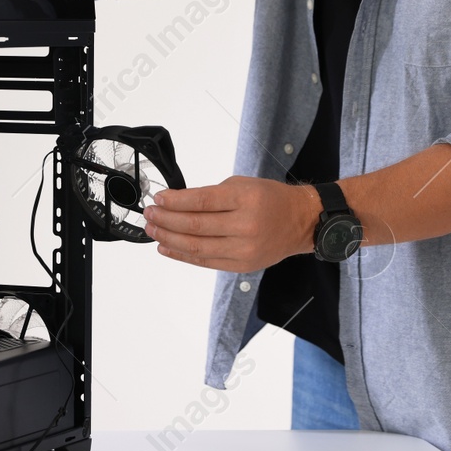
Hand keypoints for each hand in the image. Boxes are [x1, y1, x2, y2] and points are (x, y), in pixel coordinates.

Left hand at [143, 176, 319, 272]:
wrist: (300, 222)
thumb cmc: (271, 199)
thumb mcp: (242, 185)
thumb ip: (211, 194)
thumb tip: (176, 203)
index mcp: (246, 199)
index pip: (201, 201)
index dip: (175, 201)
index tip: (158, 198)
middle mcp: (245, 225)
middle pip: (195, 225)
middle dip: (166, 219)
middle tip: (150, 214)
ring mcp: (243, 249)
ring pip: (196, 246)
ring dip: (169, 238)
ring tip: (152, 230)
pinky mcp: (241, 265)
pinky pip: (205, 261)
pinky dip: (182, 255)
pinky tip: (167, 247)